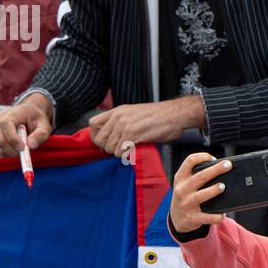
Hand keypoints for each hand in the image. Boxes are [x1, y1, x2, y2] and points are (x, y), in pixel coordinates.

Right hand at [0, 95, 52, 157]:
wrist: (29, 115)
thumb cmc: (37, 121)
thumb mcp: (45, 127)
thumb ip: (40, 135)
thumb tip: (30, 146)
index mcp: (13, 112)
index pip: (6, 124)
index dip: (13, 139)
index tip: (23, 148)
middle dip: (12, 150)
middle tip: (24, 153)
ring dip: (10, 152)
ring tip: (21, 147)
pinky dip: (6, 152)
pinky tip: (14, 147)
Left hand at [88, 95, 202, 156]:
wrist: (175, 114)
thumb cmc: (159, 116)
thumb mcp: (135, 114)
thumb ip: (122, 122)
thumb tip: (112, 138)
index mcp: (117, 111)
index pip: (92, 124)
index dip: (96, 137)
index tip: (105, 143)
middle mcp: (118, 117)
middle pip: (99, 139)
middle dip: (107, 148)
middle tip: (119, 149)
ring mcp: (124, 125)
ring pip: (109, 148)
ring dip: (119, 153)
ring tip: (130, 149)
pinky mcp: (133, 134)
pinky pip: (120, 152)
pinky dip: (126, 156)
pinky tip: (135, 151)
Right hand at [170, 152, 230, 234]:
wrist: (176, 217)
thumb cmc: (186, 195)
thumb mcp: (184, 183)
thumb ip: (196, 174)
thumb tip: (220, 167)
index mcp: (181, 178)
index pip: (189, 161)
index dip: (202, 157)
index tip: (213, 158)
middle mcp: (182, 190)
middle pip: (199, 177)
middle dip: (215, 170)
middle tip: (227, 165)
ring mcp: (186, 204)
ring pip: (201, 196)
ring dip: (213, 190)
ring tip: (223, 186)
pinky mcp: (192, 218)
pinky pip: (206, 217)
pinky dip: (216, 216)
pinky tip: (223, 214)